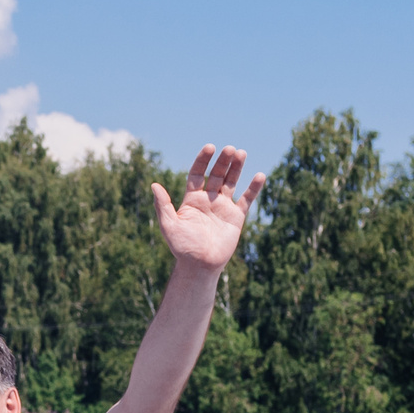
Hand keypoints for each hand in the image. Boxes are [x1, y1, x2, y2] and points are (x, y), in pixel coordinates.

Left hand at [152, 145, 264, 273]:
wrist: (200, 264)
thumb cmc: (182, 247)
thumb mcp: (169, 225)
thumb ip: (163, 205)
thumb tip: (154, 185)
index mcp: (191, 200)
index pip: (197, 174)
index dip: (203, 160)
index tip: (209, 148)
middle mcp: (208, 200)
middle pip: (216, 175)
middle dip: (222, 162)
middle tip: (230, 149)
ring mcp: (223, 207)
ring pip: (231, 182)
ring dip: (236, 168)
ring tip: (241, 153)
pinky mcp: (236, 216)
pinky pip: (247, 199)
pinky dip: (253, 188)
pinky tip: (259, 175)